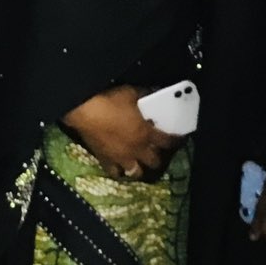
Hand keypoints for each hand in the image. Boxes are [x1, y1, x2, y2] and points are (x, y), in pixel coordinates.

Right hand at [61, 86, 178, 178]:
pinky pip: (114, 172)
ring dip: (140, 167)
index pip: (169, 141)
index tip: (180, 137)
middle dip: (158, 156)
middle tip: (156, 148)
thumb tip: (155, 93)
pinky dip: (118, 170)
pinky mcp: (105, 160)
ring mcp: (121, 158)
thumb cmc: (110, 100)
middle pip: (154, 161)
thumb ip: (146, 96)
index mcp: (147, 134)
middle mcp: (137, 150)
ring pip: (136, 172)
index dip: (177, 140)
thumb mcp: (132, 92)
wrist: (84, 110)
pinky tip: (119, 166)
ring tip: (139, 161)